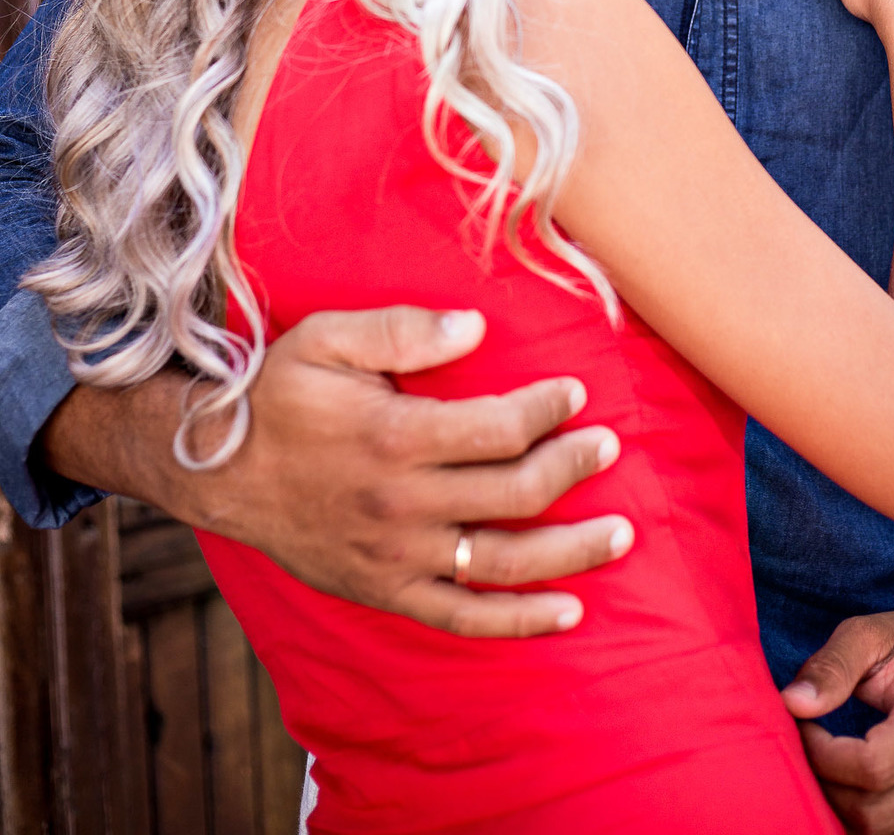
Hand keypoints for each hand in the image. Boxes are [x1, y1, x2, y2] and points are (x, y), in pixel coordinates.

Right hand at [43, 303, 632, 636]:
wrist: (218, 473)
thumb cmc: (279, 396)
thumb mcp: (325, 339)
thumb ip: (402, 329)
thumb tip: (475, 326)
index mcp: (394, 436)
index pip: (498, 428)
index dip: (547, 409)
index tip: (576, 393)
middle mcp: (402, 503)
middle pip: (514, 493)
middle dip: (573, 467)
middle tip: (609, 447)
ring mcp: (397, 556)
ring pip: (504, 563)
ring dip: (572, 551)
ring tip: (621, 534)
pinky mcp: (388, 591)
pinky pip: (463, 617)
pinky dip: (521, 622)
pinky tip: (569, 612)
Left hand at [782, 609, 893, 834]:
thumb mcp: (869, 633)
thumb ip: (831, 666)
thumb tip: (792, 703)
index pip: (873, 766)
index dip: (824, 757)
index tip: (805, 728)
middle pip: (878, 814)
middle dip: (829, 790)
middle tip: (811, 754)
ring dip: (848, 816)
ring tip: (833, 774)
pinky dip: (876, 830)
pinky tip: (858, 793)